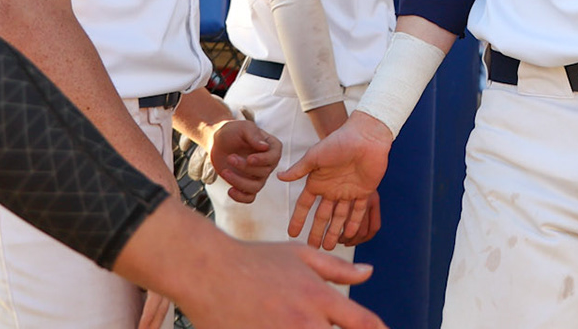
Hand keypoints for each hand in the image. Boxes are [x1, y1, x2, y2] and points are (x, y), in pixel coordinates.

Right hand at [113, 199, 384, 328]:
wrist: (208, 271)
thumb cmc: (256, 260)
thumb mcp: (300, 255)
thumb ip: (337, 269)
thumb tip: (369, 273)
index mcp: (319, 296)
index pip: (362, 322)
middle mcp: (304, 321)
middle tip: (338, 328)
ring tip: (305, 323)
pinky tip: (283, 328)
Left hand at [211, 119, 283, 203]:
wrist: (218, 141)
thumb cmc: (233, 131)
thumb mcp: (243, 127)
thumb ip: (254, 135)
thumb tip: (265, 147)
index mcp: (272, 147)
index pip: (275, 157)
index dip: (263, 160)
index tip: (249, 158)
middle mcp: (268, 163)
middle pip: (263, 172)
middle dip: (245, 167)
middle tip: (230, 157)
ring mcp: (258, 175)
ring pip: (256, 187)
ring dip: (240, 182)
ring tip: (225, 171)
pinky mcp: (246, 184)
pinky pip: (249, 197)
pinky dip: (241, 197)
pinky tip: (230, 190)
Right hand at [279, 112, 393, 248]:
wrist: (366, 135)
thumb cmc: (339, 141)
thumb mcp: (315, 156)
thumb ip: (299, 169)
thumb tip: (278, 177)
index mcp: (318, 181)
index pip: (305, 205)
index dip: (298, 219)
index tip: (291, 234)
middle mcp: (332, 189)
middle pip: (322, 215)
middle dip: (316, 231)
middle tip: (312, 248)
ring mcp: (348, 191)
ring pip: (339, 217)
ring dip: (334, 231)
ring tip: (327, 247)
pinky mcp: (364, 191)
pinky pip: (358, 211)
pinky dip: (354, 223)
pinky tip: (349, 236)